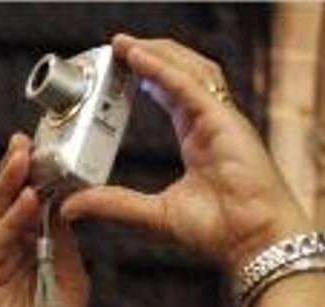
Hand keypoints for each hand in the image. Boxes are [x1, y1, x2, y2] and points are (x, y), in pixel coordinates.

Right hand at [0, 137, 89, 306]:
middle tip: (22, 141)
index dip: (35, 176)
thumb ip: (63, 240)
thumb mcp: (70, 274)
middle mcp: (8, 245)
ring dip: (9, 183)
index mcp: (30, 243)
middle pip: (8, 199)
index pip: (31, 201)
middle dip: (15, 169)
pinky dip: (13, 219)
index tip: (43, 148)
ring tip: (20, 157)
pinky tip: (27, 200)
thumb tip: (60, 204)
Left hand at [60, 34, 313, 267]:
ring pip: (189, 69)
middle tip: (116, 48)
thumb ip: (113, 204)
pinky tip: (138, 57)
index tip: (119, 67)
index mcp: (198, 139)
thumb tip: (71, 206)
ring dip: (157, 52)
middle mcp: (211, 122)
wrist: (253, 242)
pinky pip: (190, 86)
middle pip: (181, 71)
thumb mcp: (152, 215)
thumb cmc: (220, 231)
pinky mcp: (225, 122)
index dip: (147, 75)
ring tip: (125, 44)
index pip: (171, 93)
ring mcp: (221, 119)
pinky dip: (163, 68)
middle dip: (150, 54)